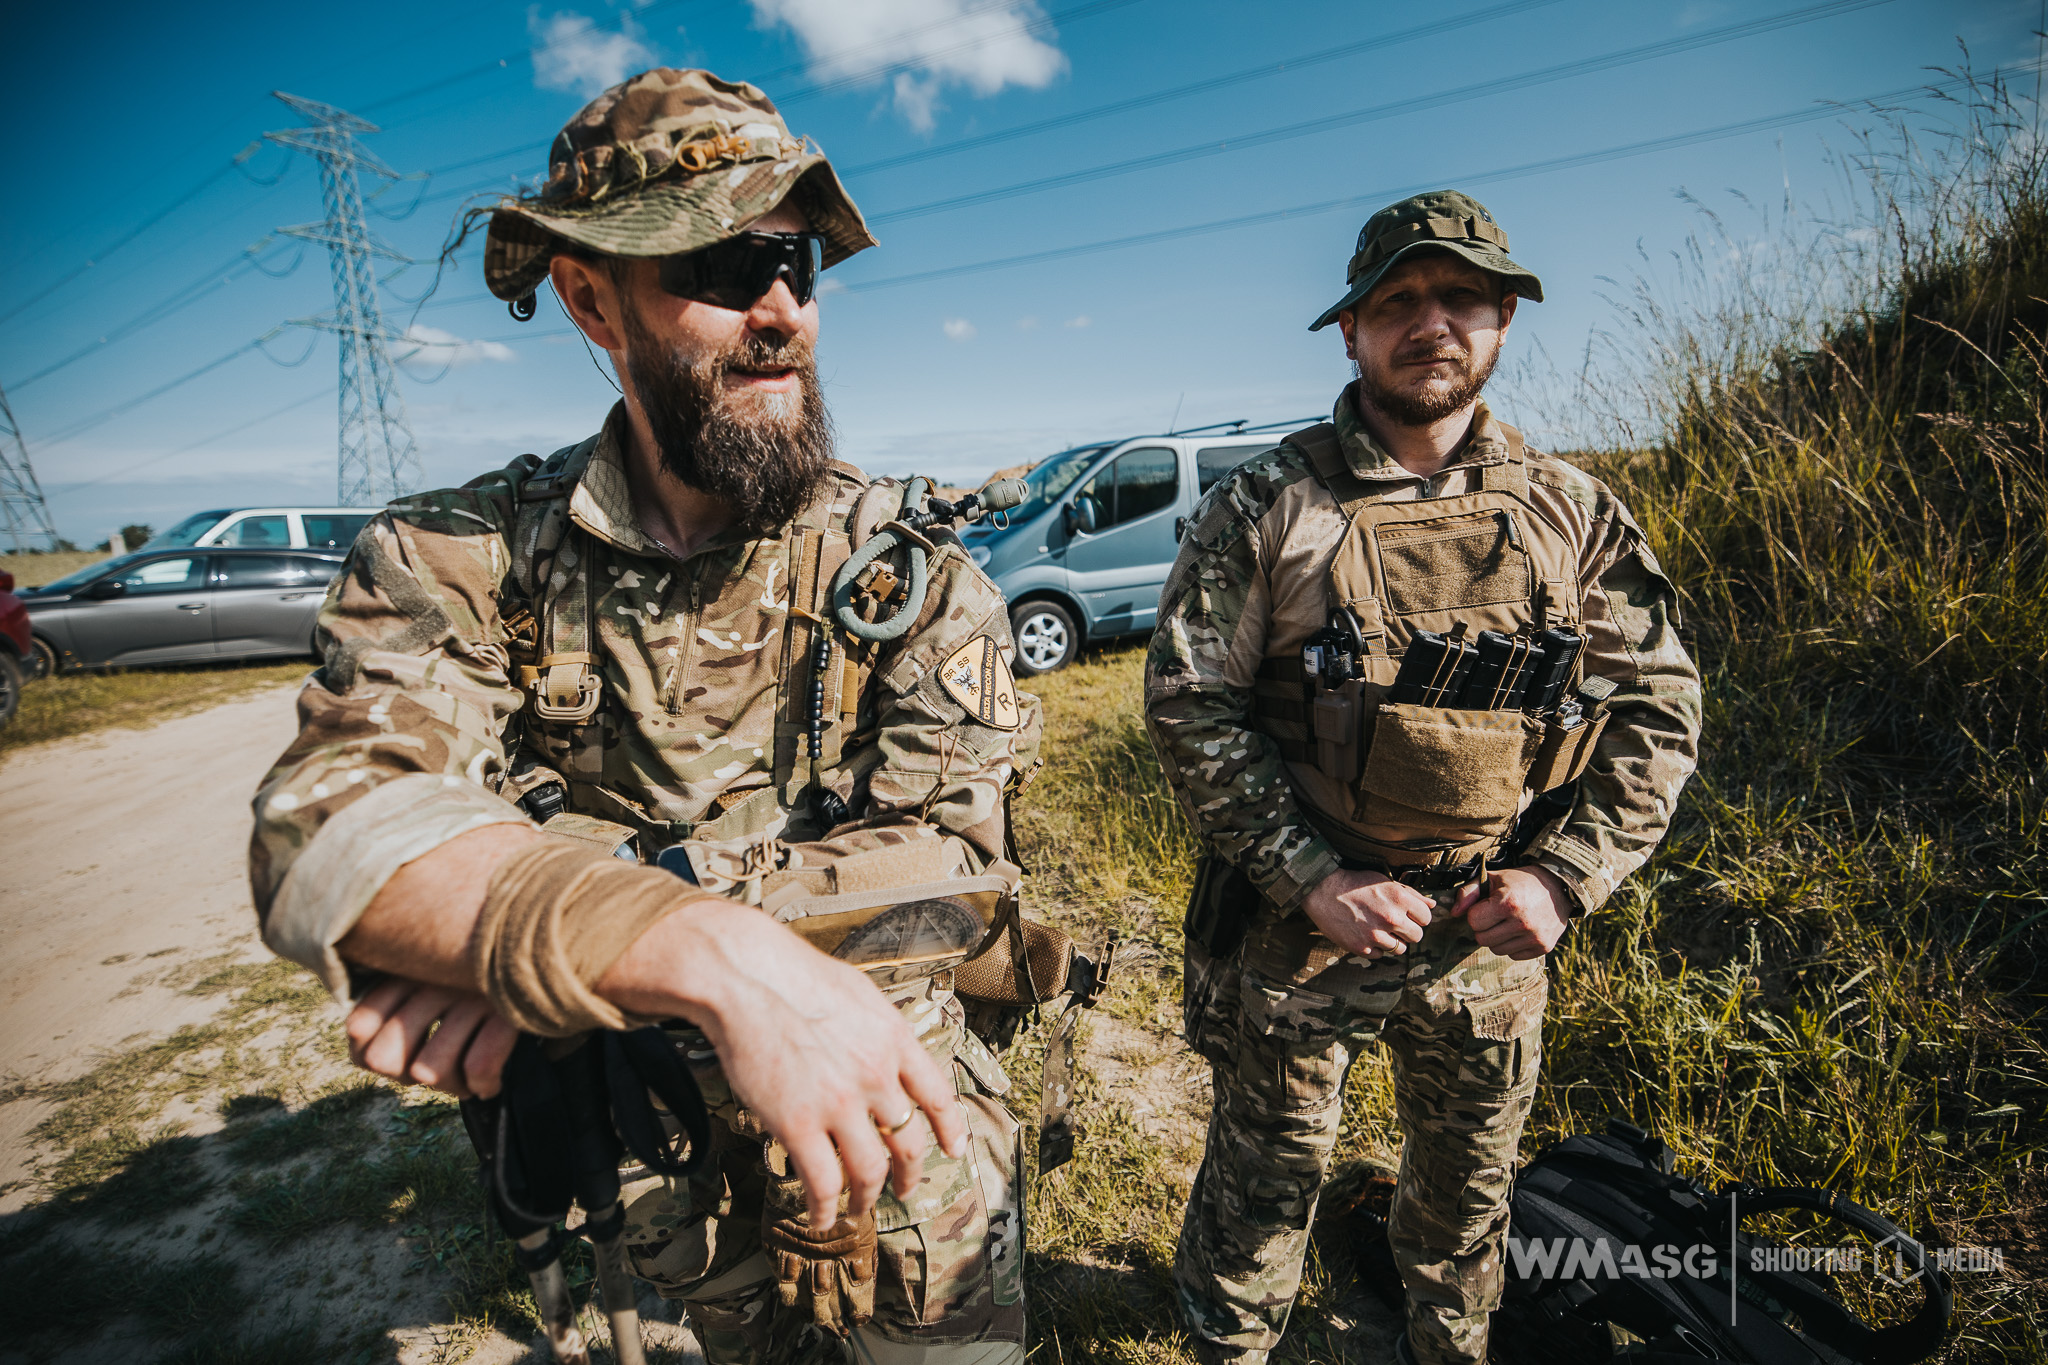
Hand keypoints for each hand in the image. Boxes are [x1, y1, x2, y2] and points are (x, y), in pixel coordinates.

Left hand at [344, 979, 518, 1099]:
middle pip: (386, 1059)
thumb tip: (368, 1056)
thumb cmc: (480, 986)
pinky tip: (489, 1085)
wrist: (550, 957)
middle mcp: (431, 979)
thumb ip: (394, 1015)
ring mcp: (468, 995)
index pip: (359, 1029)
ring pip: (430, 1071)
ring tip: (466, 1080)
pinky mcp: (506, 1011)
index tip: (406, 1055)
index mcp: (407, 969)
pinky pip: (478, 1068)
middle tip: (438, 1067)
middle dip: (410, 1077)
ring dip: (452, 1087)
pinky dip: (483, 1086)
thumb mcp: (433, 985)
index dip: (377, 1057)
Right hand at [599, 900, 969, 1229]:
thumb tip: (887, 1049)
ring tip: (859, 1209)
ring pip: (870, 1172)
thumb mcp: (858, 994)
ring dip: (866, 1199)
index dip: (951, 1130)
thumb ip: (880, 1029)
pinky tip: (821, 1215)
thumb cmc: (793, 977)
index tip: (954, 1150)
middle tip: (905, 1189)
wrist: (746, 979)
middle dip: (910, 1175)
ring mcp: (839, 1104)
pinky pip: (822, 1182)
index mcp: (895, 1041)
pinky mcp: (798, 1125)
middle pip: (909, 1143)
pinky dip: (825, 1208)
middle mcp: (876, 1076)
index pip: (938, 1097)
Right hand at [1301, 867, 1433, 958]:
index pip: (1426, 918)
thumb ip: (1411, 894)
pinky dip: (1375, 949)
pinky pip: (1380, 956)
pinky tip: (1366, 935)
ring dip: (1393, 942)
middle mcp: (1391, 918)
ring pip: (1400, 949)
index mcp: (1400, 899)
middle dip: (1408, 931)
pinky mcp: (1362, 948)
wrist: (1323, 892)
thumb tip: (1432, 904)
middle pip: (1416, 936)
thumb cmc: (1355, 884)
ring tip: (1379, 930)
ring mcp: (1376, 935)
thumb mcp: (1384, 881)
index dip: (1418, 917)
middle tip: (1394, 925)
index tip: (1408, 915)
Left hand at [1450, 864, 1572, 959]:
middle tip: (1496, 915)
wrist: (1558, 887)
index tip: (1487, 905)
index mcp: (1508, 903)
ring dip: (1497, 938)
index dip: (1476, 913)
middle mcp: (1522, 922)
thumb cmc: (1520, 881)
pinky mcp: (1542, 948)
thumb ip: (1468, 893)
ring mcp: (1534, 937)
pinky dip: (1513, 945)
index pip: (1473, 921)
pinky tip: (1521, 930)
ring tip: (1509, 922)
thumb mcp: (1493, 879)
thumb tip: (1453, 913)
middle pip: (1482, 939)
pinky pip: (1513, 955)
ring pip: (1496, 950)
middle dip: (1484, 927)